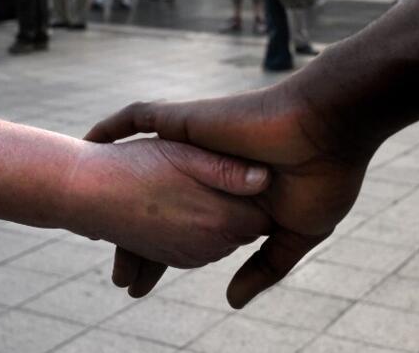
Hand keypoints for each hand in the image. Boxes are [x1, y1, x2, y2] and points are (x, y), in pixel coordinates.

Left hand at [85, 82, 374, 307]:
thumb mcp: (296, 233)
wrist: (331, 125)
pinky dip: (112, 125)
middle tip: (118, 279)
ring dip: (117, 196)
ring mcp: (196, 145)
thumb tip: (232, 300)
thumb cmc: (325, 178)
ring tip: (87, 227)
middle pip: (158, 209)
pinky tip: (90, 139)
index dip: (160, 260)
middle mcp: (208, 171)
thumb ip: (265, 266)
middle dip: (135, 246)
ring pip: (143, 171)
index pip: (185, 233)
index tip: (138, 286)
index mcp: (232, 198)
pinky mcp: (188, 121)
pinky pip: (138, 118)